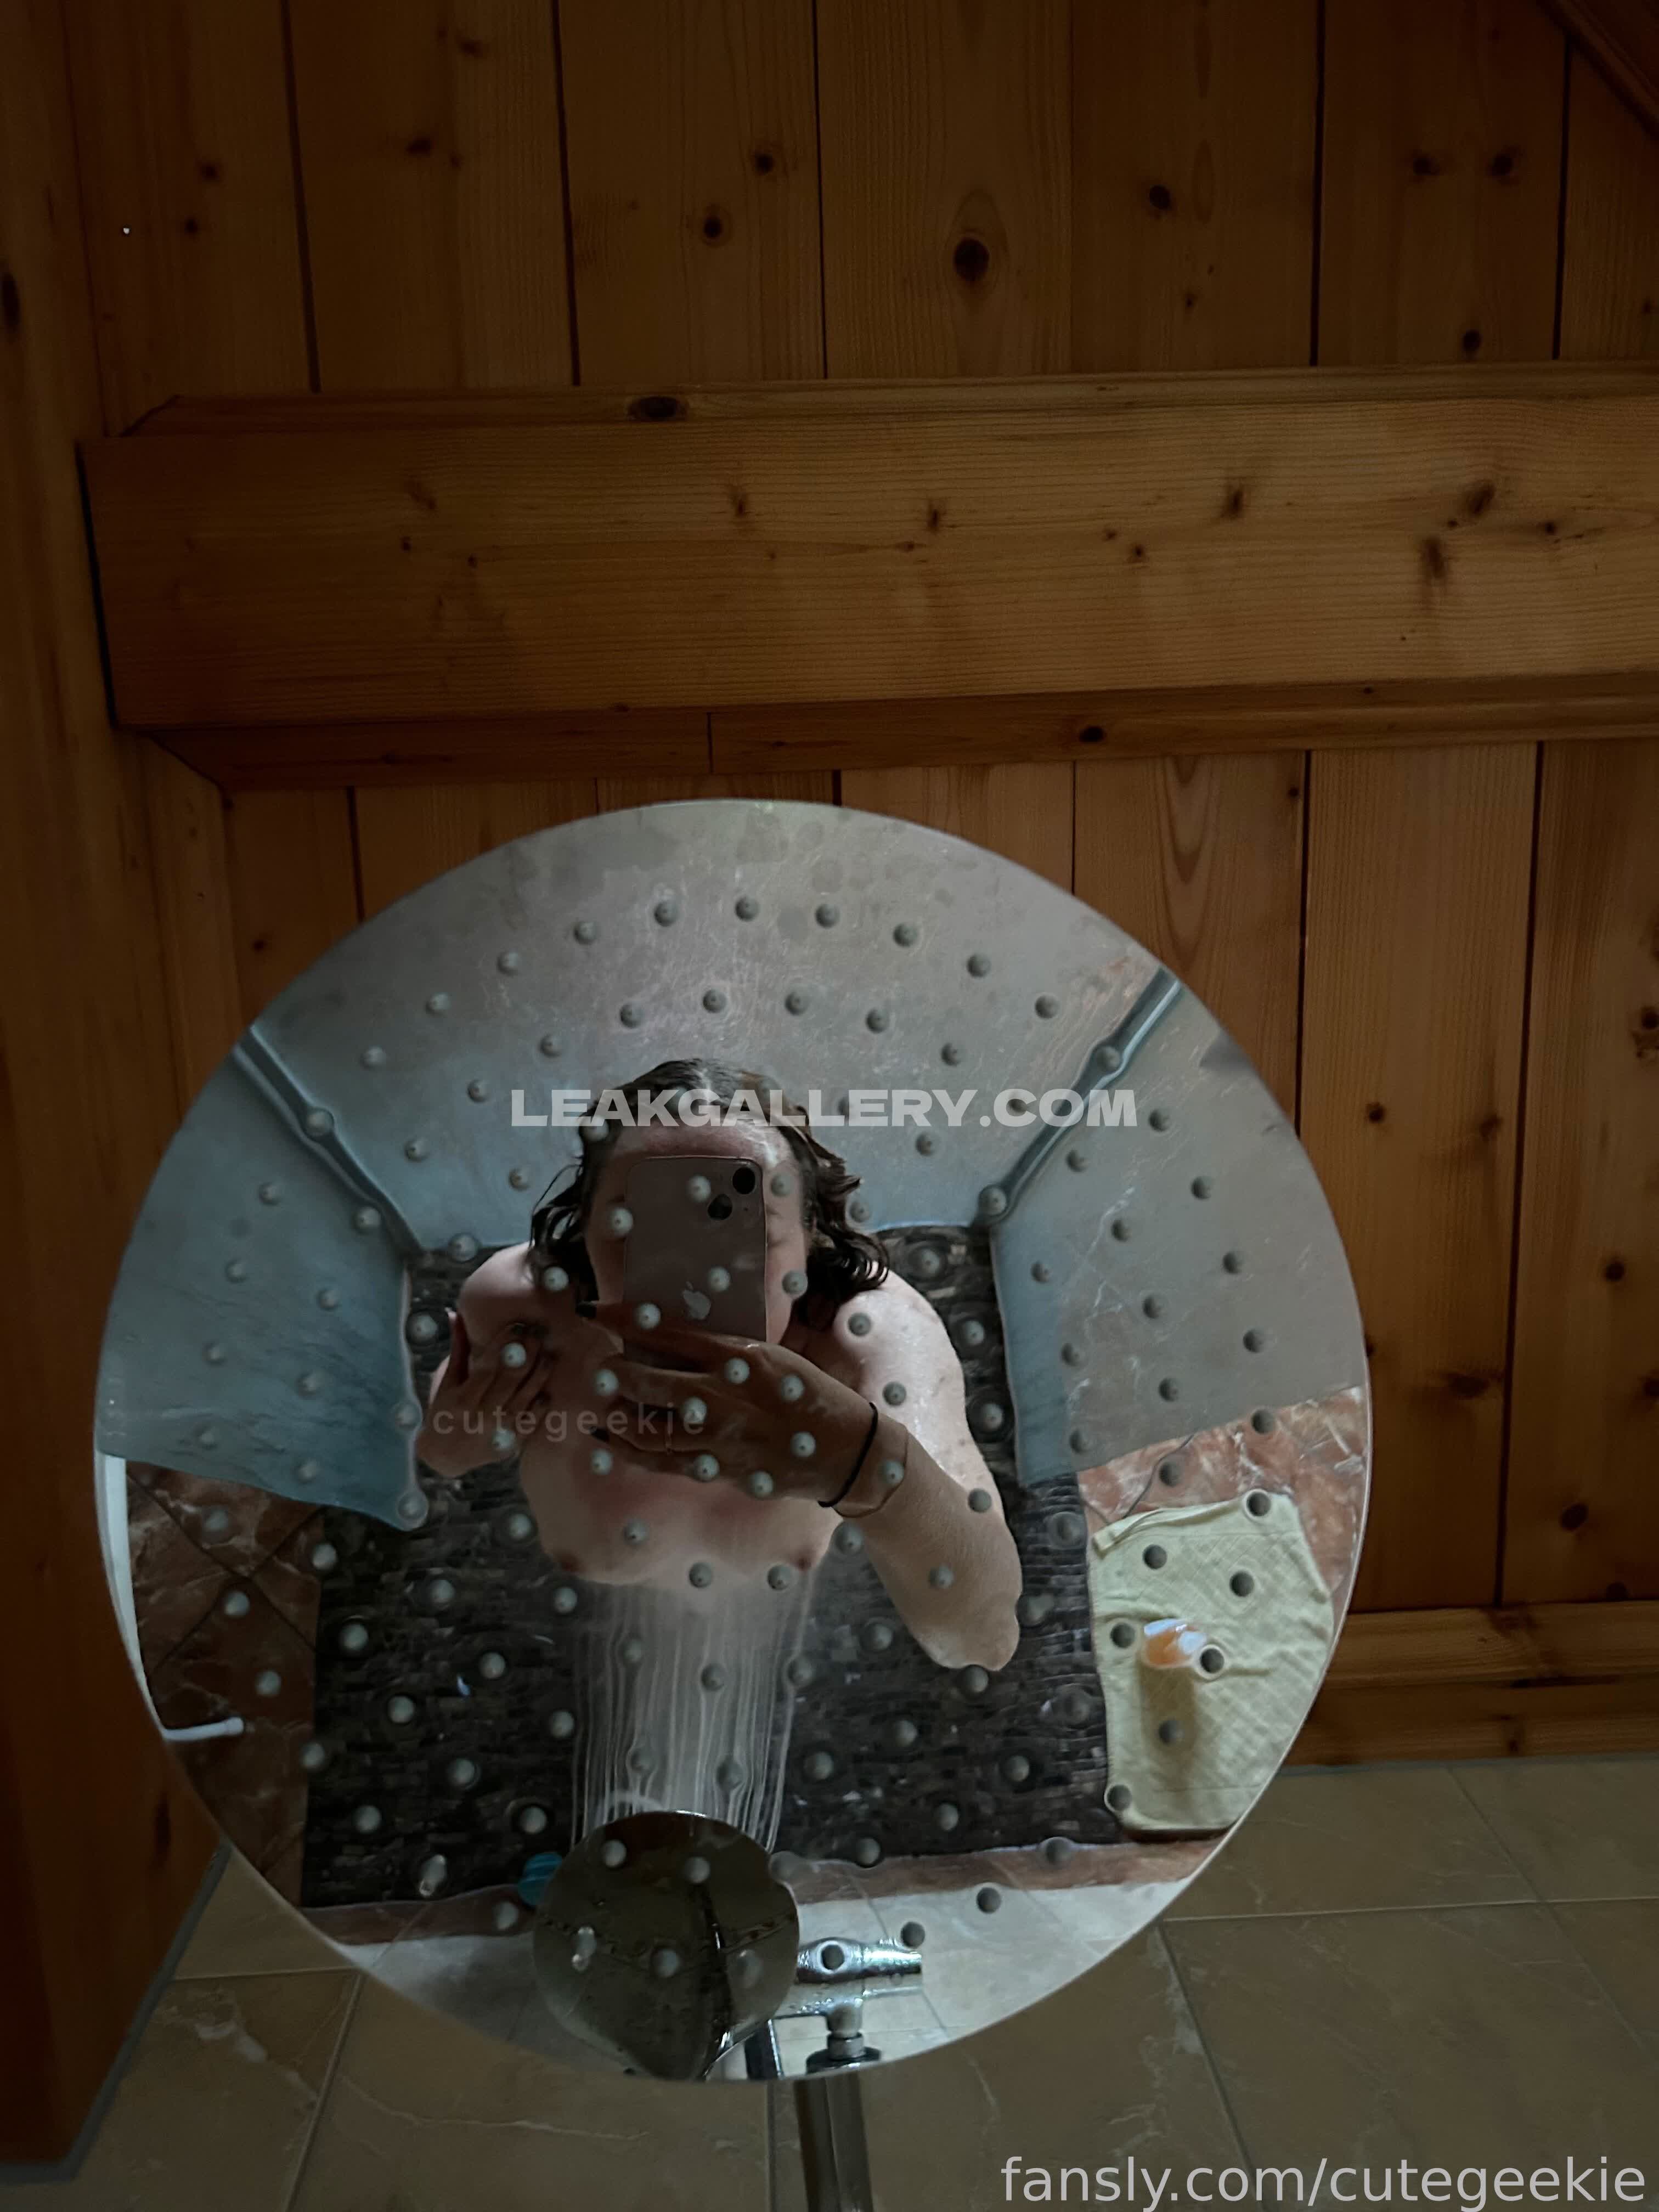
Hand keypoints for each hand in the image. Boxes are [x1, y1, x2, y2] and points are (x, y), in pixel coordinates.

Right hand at [419, 1301, 626, 1476]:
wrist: (444, 1456)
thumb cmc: (444, 1412)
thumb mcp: (447, 1382)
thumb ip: (457, 1349)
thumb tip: (456, 1314)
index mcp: (462, 1398)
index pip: (487, 1366)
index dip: (504, 1345)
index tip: (517, 1326)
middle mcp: (480, 1415)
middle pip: (510, 1379)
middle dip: (526, 1353)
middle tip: (538, 1333)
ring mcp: (498, 1430)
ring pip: (525, 1398)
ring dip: (539, 1374)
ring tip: (549, 1354)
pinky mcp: (510, 1442)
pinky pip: (531, 1421)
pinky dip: (540, 1405)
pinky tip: (547, 1389)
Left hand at [598, 1310, 874, 1501]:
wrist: (844, 1449)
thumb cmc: (809, 1395)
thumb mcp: (771, 1356)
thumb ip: (724, 1350)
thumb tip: (671, 1341)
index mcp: (737, 1354)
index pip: (666, 1332)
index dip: (623, 1320)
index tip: (593, 1311)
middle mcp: (721, 1392)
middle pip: (646, 1379)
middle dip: (614, 1371)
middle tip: (601, 1366)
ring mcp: (717, 1432)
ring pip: (646, 1423)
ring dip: (617, 1412)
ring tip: (604, 1402)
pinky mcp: (718, 1466)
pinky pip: (660, 1459)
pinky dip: (628, 1449)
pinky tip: (608, 1439)